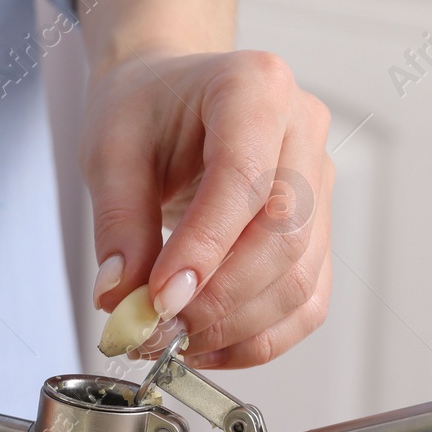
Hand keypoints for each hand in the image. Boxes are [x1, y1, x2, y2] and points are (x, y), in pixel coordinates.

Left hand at [82, 48, 333, 369]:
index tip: (158, 298)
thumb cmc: (146, 109)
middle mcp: (304, 132)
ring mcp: (320, 185)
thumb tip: (122, 300)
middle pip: (284, 237)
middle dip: (218, 300)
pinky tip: (206, 344)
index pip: (244, 178)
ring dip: (234, 327)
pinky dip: (257, 338)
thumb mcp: (110, 150)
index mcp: (256, 87)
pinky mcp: (318, 232)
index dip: (204, 248)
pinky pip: (305, 303)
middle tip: (156, 330)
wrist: (172, 98)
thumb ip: (118, 224)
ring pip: (299, 280)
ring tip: (170, 340)